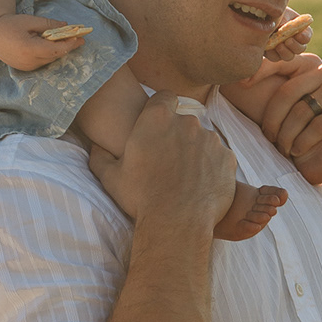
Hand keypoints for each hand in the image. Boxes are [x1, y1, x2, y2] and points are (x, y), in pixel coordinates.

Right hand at [0, 12, 90, 73]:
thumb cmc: (10, 24)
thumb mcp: (30, 21)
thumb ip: (49, 25)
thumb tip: (66, 26)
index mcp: (30, 48)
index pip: (56, 49)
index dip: (69, 44)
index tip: (80, 38)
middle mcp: (28, 61)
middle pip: (54, 55)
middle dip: (67, 47)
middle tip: (79, 38)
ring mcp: (26, 67)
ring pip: (49, 59)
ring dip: (59, 51)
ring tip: (68, 41)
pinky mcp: (24, 68)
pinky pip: (42, 62)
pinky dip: (49, 54)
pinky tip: (53, 46)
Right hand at [85, 91, 237, 236]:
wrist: (177, 224)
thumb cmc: (141, 199)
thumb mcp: (110, 178)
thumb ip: (100, 157)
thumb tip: (95, 147)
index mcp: (156, 119)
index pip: (164, 97)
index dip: (162, 108)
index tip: (159, 125)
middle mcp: (186, 122)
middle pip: (184, 121)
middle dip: (178, 135)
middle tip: (169, 161)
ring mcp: (210, 139)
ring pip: (203, 140)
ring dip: (196, 152)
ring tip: (185, 178)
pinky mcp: (227, 158)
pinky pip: (219, 158)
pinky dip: (212, 168)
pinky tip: (201, 186)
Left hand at [238, 53, 321, 181]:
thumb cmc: (316, 122)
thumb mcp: (296, 104)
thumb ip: (277, 90)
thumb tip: (239, 80)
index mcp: (309, 64)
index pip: (280, 62)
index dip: (260, 71)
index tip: (242, 84)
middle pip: (287, 93)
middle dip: (273, 120)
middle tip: (269, 139)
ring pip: (301, 112)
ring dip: (288, 136)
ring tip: (285, 149)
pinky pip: (319, 126)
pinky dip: (305, 142)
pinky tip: (299, 151)